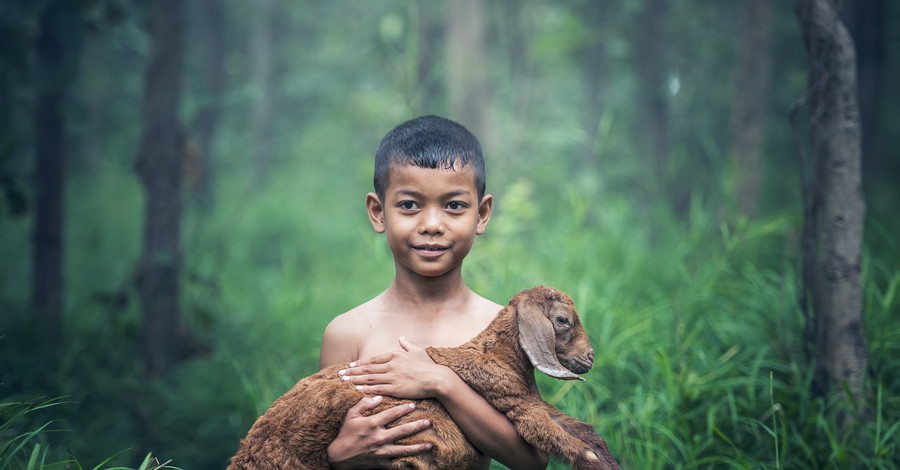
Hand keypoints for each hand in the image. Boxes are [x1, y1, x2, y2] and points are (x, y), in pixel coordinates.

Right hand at [327, 395, 432, 469]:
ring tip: (430, 445)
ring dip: (418, 447)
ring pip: (404, 450)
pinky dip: (406, 465)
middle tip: (428, 422)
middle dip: (417, 426)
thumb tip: (378, 397)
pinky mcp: (381, 463)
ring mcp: (381, 452)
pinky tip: (417, 464)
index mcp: (372, 424)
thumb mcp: (351, 416)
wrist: (338, 457)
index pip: (392, 414)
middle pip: (403, 431)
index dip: (404, 409)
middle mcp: (379, 438)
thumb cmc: (345, 434)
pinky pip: (396, 465)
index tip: (413, 405)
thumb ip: (364, 404)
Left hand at [338, 337, 453, 398]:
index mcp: (395, 355)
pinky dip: (365, 389)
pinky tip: (356, 389)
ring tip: (343, 381)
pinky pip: (377, 389)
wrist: (438, 378)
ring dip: (354, 380)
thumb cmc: (429, 365)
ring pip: (369, 378)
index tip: (350, 365)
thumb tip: (401, 338)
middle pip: (367, 369)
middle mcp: (391, 365)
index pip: (373, 359)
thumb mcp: (418, 351)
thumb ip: (408, 344)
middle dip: (352, 371)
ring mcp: (392, 377)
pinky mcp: (395, 389)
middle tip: (339, 374)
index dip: (360, 363)